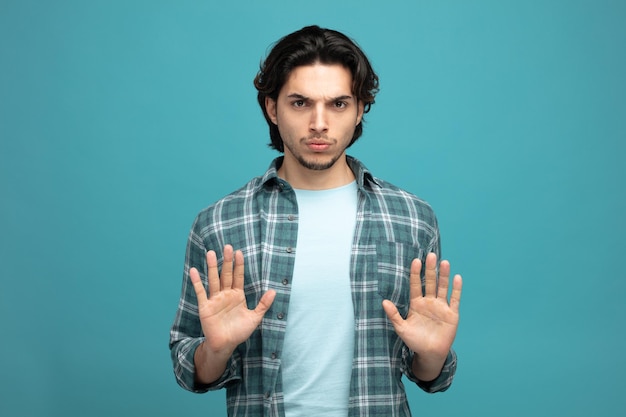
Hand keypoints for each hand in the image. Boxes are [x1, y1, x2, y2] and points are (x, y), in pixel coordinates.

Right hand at [190, 245, 275, 356]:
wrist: (225, 345)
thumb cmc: (239, 332)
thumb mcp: (255, 318)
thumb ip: (263, 304)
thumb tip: (274, 291)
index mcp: (237, 295)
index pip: (238, 276)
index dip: (239, 265)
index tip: (239, 252)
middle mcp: (225, 294)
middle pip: (226, 274)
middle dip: (227, 261)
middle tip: (227, 247)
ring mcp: (215, 299)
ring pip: (214, 280)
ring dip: (212, 267)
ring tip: (211, 253)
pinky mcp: (205, 307)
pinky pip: (201, 292)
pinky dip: (197, 282)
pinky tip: (194, 270)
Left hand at [382, 252, 461, 379]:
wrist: (430, 354)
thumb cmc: (415, 341)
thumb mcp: (401, 328)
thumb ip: (393, 315)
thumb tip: (383, 302)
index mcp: (417, 304)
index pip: (416, 285)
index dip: (416, 273)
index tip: (416, 261)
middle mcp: (429, 302)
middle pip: (430, 282)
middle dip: (430, 270)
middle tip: (431, 255)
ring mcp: (441, 307)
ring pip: (443, 287)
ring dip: (444, 275)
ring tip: (444, 262)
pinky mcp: (452, 314)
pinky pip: (454, 299)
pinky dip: (456, 289)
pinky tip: (457, 278)